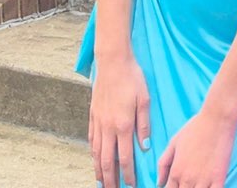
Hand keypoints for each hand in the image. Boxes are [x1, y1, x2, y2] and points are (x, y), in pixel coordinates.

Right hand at [88, 54, 150, 187]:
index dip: (128, 174)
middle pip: (107, 161)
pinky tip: (94, 159)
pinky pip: (91, 140)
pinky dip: (92, 153)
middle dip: (110, 179)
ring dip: (99, 170)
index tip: (131, 185)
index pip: (125, 157)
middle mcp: (108, 127)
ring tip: (102, 182)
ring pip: (96, 153)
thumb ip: (144, 124)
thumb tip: (144, 146)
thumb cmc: (132, 78)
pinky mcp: (93, 115)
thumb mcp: (144, 99)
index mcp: (123, 125)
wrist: (112, 62)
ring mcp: (98, 122)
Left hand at [157, 107, 235, 187]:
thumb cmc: (196, 127)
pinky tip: (208, 187)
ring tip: (197, 184)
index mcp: (176, 171)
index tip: (177, 186)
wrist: (217, 119)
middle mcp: (187, 179)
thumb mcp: (174, 142)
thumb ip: (163, 164)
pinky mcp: (219, 179)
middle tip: (188, 183)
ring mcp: (203, 181)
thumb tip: (158, 183)